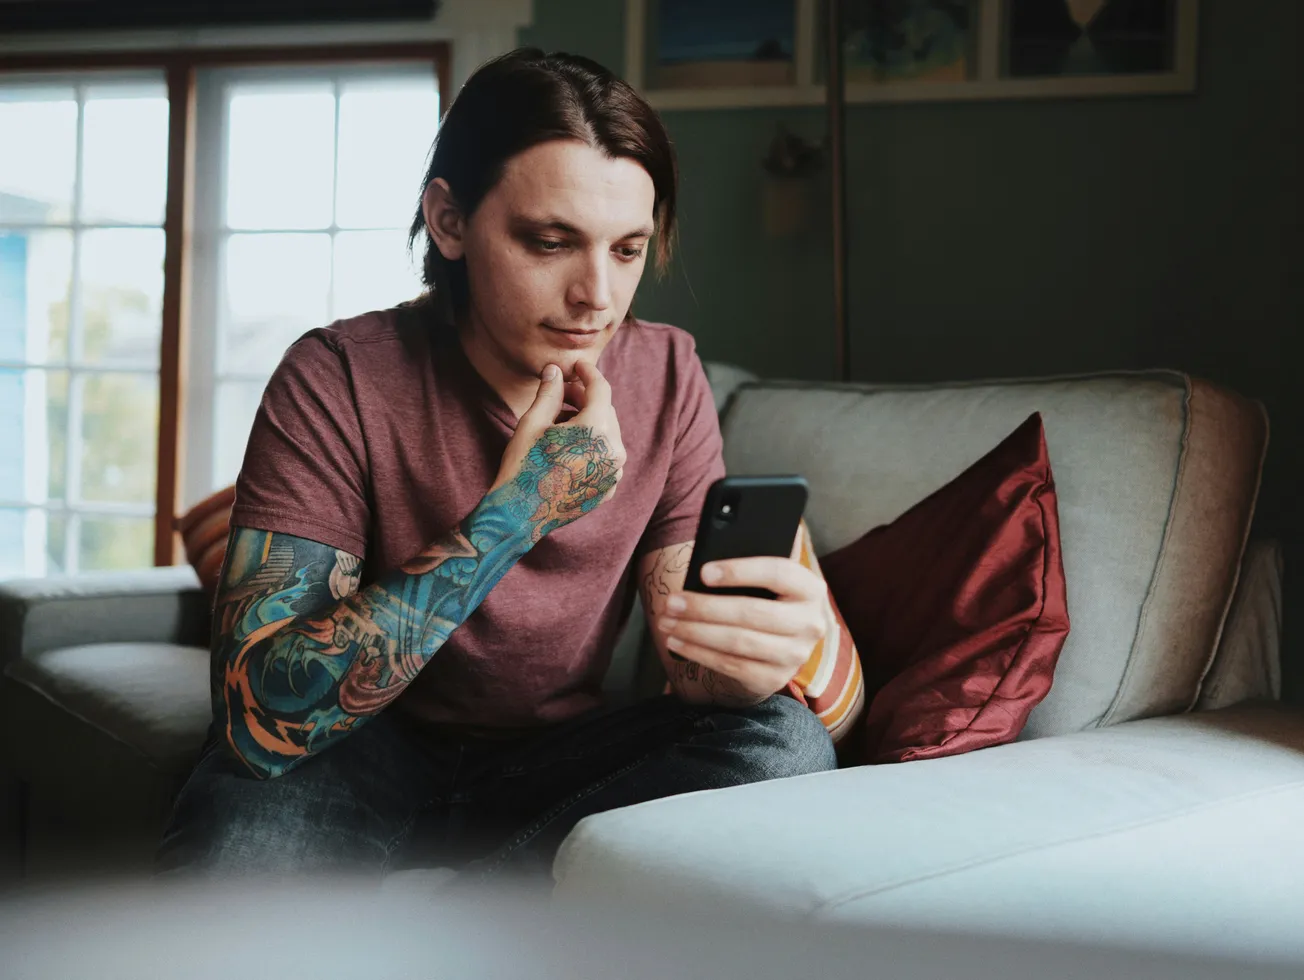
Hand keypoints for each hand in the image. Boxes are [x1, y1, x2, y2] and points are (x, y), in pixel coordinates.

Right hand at [489, 360, 625, 538]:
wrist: (520, 514)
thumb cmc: (524, 465)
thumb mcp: (533, 422)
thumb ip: (550, 392)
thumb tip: (555, 370)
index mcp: (597, 431)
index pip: (601, 389)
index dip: (589, 372)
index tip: (578, 366)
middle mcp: (614, 452)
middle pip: (605, 411)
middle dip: (585, 398)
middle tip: (561, 394)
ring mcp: (614, 473)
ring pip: (607, 435)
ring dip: (588, 423)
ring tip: (560, 424)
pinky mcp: (608, 489)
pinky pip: (605, 458)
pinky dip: (592, 447)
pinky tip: (568, 449)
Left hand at [658, 554, 828, 700]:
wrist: (781, 646)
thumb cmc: (766, 599)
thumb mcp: (769, 579)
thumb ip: (755, 557)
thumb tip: (723, 529)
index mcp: (810, 588)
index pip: (778, 573)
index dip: (740, 571)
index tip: (704, 572)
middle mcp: (810, 623)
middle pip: (752, 612)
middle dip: (705, 607)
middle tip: (672, 601)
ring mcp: (795, 655)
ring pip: (738, 641)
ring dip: (695, 631)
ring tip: (667, 620)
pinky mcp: (775, 678)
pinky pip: (731, 665)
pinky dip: (699, 653)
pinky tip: (677, 641)